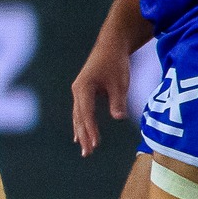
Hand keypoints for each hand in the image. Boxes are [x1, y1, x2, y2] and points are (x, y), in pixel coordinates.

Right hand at [71, 41, 134, 156]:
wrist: (111, 45)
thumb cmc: (115, 63)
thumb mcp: (120, 82)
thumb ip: (118, 101)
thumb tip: (118, 117)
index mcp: (83, 88)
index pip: (86, 114)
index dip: (91, 129)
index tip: (95, 144)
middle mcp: (77, 91)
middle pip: (79, 118)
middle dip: (84, 136)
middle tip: (88, 153)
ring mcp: (79, 92)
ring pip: (78, 116)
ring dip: (81, 132)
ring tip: (84, 149)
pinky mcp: (83, 92)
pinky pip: (80, 112)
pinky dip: (81, 124)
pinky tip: (80, 136)